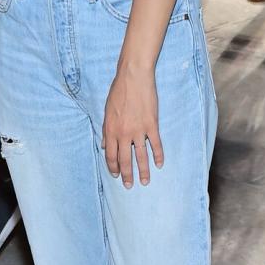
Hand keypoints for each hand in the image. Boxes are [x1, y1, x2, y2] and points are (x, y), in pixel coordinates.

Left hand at [102, 64, 162, 189]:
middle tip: (129, 186)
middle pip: (125, 160)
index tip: (116, 176)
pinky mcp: (151, 125)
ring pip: (141, 156)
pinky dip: (158, 156)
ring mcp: (138, 130)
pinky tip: (159, 165)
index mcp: (111, 130)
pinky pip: (155, 144)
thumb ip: (106, 130)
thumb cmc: (118, 92)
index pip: (111, 155)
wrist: (133, 78)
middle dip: (127, 175)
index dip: (113, 167)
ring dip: (143, 171)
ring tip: (145, 182)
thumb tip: (105, 146)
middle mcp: (123, 133)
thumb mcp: (107, 111)